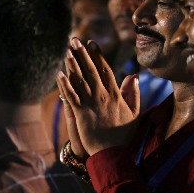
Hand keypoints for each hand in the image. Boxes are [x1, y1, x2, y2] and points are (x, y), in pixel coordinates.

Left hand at [57, 37, 140, 155]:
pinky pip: (71, 96)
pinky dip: (65, 85)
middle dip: (82, 54)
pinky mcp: (81, 114)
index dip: (97, 55)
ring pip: (80, 80)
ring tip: (67, 51)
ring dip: (73, 65)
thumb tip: (133, 76)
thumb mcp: (133, 113)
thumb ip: (133, 94)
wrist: (112, 153)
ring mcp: (91, 104)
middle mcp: (103, 96)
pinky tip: (59, 74)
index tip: (91, 43)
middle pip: (91, 70)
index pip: (105, 70)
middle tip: (75, 40)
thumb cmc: (123, 134)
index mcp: (115, 95)